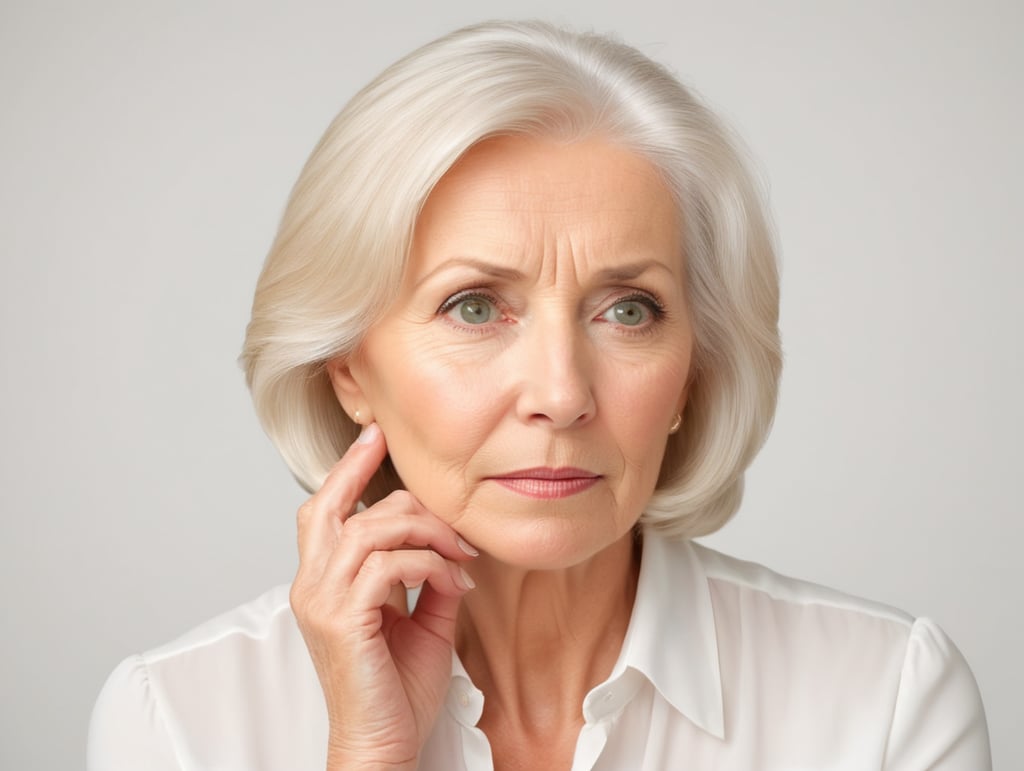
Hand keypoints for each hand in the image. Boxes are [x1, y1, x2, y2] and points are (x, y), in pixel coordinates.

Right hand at [289, 423, 477, 769]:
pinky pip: (388, 565)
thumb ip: (429, 577)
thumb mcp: (422, 620)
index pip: (324, 510)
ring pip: (369, 529)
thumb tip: (450, 544)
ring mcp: (320, 601)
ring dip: (425, 531)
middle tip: (447, 507)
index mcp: (322, 583)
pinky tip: (454, 580)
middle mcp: (311, 586)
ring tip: (460, 552)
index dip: (347, 468)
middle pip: (335, 506)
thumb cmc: (397, 691)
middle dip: (392, 491)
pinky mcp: (341, 619)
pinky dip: (429, 563)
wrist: (384, 745)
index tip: (375, 436)